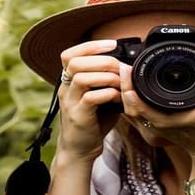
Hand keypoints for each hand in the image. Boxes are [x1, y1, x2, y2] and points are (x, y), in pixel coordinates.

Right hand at [57, 39, 121, 162]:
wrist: (80, 149)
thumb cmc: (93, 121)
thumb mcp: (100, 96)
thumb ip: (109, 81)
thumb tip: (128, 66)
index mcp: (69, 81)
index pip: (69, 54)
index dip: (90, 46)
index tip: (112, 44)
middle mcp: (66, 89)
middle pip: (75, 62)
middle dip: (102, 60)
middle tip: (120, 67)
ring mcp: (70, 103)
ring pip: (82, 78)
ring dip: (106, 77)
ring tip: (120, 83)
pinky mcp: (78, 117)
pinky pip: (90, 98)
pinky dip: (108, 94)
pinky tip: (118, 98)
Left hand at [121, 62, 194, 169]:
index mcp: (188, 120)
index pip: (158, 112)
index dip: (140, 99)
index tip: (131, 79)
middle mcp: (171, 127)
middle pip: (139, 112)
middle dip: (126, 90)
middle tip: (123, 68)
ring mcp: (163, 130)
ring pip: (136, 115)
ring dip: (127, 95)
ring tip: (125, 72)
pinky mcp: (160, 130)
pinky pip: (139, 117)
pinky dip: (131, 102)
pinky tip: (129, 86)